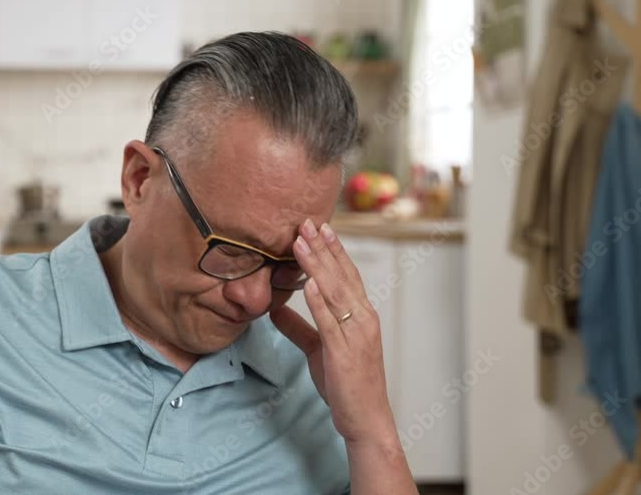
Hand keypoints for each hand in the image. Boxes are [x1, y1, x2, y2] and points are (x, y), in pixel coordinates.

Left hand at [270, 219, 396, 445]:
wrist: (365, 418)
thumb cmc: (346, 383)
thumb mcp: (318, 350)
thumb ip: (299, 328)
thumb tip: (275, 309)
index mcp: (361, 315)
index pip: (346, 275)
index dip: (332, 250)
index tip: (318, 228)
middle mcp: (363, 318)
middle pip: (341, 275)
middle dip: (323, 247)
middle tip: (306, 221)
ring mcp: (356, 334)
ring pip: (335, 292)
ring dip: (317, 265)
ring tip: (300, 242)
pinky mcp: (344, 352)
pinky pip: (330, 322)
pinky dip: (319, 300)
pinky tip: (309, 282)